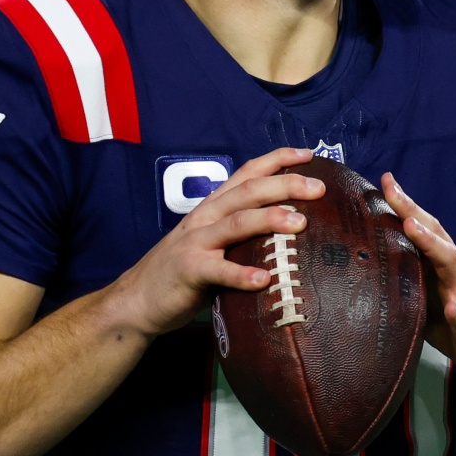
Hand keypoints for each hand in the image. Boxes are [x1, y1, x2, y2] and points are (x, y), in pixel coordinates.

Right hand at [112, 148, 324, 337]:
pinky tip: (265, 280)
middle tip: (318, 188)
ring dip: (269, 220)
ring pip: (235, 223)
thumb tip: (291, 232)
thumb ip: (242, 234)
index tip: (308, 155)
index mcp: (214, 207)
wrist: (137, 300)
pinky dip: (242, 274)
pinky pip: (218, 270)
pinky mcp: (188, 271)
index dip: (277, 160)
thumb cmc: (185, 272)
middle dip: (285, 185)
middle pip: (248, 192)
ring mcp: (195, 242)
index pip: (247, 173)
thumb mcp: (213, 243)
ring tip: (300, 223)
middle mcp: (205, 217)